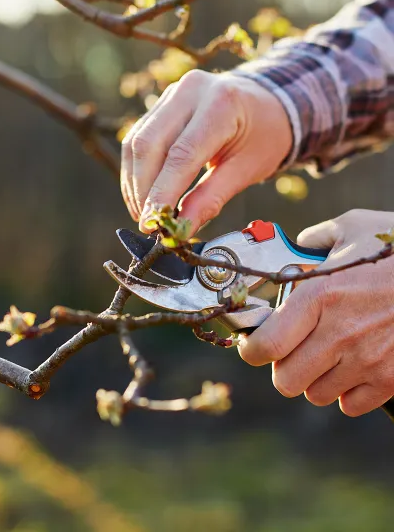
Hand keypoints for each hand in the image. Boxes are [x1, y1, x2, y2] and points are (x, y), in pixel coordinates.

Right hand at [120, 69, 292, 232]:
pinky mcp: (160, 104)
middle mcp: (191, 91)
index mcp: (221, 104)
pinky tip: (142, 194)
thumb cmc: (263, 136)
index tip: (152, 222)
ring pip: (137, 142)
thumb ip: (211, 199)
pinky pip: (137, 139)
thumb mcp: (247, 170)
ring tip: (143, 212)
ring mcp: (172, 94)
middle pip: (149, 144)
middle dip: (143, 189)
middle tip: (147, 222)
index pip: (181, 154)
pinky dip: (136, 171)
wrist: (266, 103)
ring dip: (134, 182)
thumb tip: (180, 229)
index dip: (162, 192)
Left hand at [238, 209, 393, 415]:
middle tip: (290, 350)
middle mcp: (339, 334)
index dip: (251, 350)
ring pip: (315, 394)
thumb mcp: (354, 227)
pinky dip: (345, 391)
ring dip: (313, 377)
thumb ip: (315, 238)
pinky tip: (351, 366)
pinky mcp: (392, 379)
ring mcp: (368, 360)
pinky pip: (351, 404)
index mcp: (320, 296)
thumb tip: (298, 243)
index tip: (252, 345)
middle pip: (285, 380)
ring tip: (324, 354)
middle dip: (281, 366)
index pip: (266, 345)